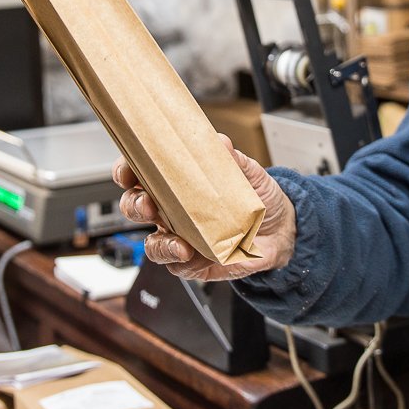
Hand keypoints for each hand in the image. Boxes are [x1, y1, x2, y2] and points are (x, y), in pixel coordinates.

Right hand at [113, 133, 296, 281]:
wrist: (282, 230)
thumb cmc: (259, 198)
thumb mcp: (250, 173)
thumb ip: (233, 159)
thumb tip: (220, 142)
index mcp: (178, 183)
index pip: (141, 173)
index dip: (126, 171)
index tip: (128, 171)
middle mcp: (173, 210)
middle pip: (135, 208)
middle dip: (135, 206)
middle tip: (149, 205)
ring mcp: (181, 237)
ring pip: (151, 243)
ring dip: (158, 243)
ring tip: (178, 243)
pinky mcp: (194, 262)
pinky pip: (177, 266)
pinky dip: (181, 262)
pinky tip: (193, 254)